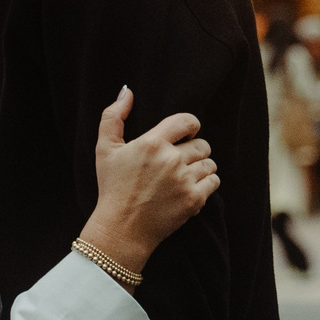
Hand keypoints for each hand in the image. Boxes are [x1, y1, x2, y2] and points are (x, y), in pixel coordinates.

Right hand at [79, 85, 216, 273]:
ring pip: (210, 163)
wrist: (121, 229)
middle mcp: (171, 160)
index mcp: (152, 143)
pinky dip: (206, 184)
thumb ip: (113, 116)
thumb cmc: (112, 187)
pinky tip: (190, 188)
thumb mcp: (105, 149)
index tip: (186, 133)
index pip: (188, 121)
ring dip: (201, 167)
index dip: (191, 125)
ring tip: (184, 176)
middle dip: (193, 150)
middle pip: (201, 144)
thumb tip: (127, 91)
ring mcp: (184, 181)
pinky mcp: (194, 200)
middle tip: (179, 162)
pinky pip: (214, 182)